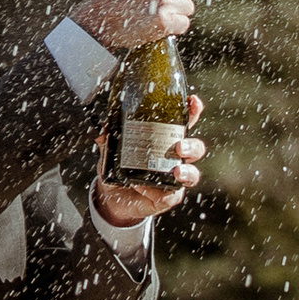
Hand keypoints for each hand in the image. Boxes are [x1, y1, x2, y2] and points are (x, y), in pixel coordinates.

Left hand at [95, 97, 203, 231]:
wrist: (113, 197)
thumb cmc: (120, 168)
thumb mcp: (112, 149)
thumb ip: (109, 138)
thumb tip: (102, 128)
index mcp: (166, 140)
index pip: (184, 122)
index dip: (192, 112)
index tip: (192, 103)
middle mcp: (175, 158)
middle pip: (196, 148)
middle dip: (192, 145)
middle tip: (179, 146)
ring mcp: (174, 178)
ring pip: (192, 173)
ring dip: (187, 171)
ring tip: (177, 170)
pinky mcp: (167, 197)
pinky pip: (169, 195)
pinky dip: (155, 190)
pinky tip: (141, 186)